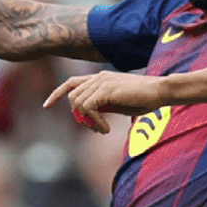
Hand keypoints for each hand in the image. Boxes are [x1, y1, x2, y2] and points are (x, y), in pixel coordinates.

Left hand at [44, 71, 164, 132]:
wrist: (159, 91)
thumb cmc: (144, 99)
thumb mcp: (118, 104)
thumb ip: (102, 106)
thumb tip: (88, 116)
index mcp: (100, 78)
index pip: (71, 82)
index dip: (56, 93)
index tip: (46, 105)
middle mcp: (98, 77)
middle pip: (71, 96)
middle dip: (78, 116)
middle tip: (96, 129)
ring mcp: (101, 81)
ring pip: (77, 103)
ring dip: (88, 122)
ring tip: (103, 130)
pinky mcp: (105, 90)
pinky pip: (88, 108)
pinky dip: (94, 121)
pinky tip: (106, 129)